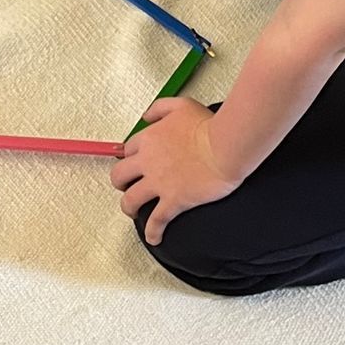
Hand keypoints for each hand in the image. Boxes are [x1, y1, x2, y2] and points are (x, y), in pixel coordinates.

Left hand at [109, 96, 239, 244]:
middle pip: (119, 176)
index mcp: (149, 139)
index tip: (134, 163)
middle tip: (127, 186)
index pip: (127, 150)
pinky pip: (156, 221)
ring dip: (128, 208)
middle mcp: (147, 162)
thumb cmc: (208, 126)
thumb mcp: (181, 106)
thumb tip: (146, 117)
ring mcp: (158, 183)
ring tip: (133, 212)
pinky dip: (152, 232)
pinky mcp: (173, 201)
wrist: (226, 146)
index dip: (129, 158)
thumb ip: (159, 109)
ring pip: (130, 200)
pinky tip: (154, 237)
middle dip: (120, 183)